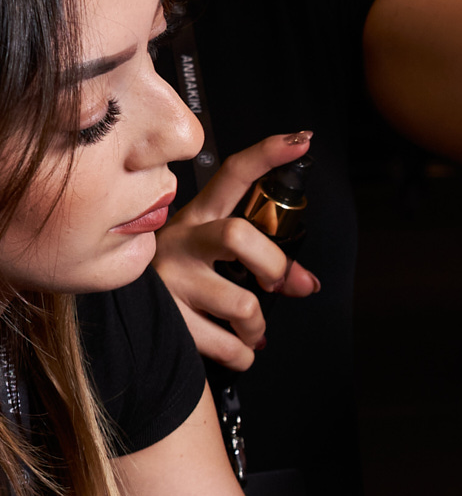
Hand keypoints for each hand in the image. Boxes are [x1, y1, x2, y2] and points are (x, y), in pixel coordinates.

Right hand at [153, 133, 320, 369]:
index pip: (231, 175)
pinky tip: (236, 350)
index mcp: (197, 218)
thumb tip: (306, 283)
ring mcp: (170, 280)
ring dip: (258, 328)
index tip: (301, 141)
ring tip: (252, 333)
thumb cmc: (178, 282)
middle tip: (280, 283)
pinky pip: (227, 345)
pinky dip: (243, 355)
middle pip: (238, 236)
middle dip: (274, 265)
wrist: (121, 319)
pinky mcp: (166, 320)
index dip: (267, 155)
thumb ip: (261, 264)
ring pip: (241, 303)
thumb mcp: (211, 259)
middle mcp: (180, 241)